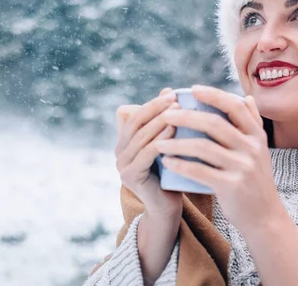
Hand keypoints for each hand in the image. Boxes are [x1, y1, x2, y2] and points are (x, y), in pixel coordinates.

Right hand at [114, 87, 183, 218]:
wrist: (168, 207)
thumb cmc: (171, 173)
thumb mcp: (168, 142)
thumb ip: (164, 120)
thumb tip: (168, 90)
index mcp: (124, 143)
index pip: (134, 115)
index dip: (151, 103)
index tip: (171, 94)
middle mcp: (119, 153)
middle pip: (136, 123)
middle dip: (156, 109)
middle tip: (175, 99)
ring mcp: (122, 165)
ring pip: (142, 136)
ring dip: (160, 122)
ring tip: (178, 111)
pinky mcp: (130, 176)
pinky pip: (147, 153)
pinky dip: (161, 140)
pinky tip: (175, 131)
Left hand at [154, 85, 284, 231]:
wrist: (265, 217)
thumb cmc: (256, 180)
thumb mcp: (261, 150)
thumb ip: (253, 123)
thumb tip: (247, 96)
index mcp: (257, 135)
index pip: (235, 106)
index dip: (213, 95)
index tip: (192, 90)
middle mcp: (252, 148)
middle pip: (214, 124)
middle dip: (186, 117)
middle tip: (166, 115)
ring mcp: (243, 167)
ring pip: (203, 147)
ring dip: (177, 143)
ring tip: (158, 142)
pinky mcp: (231, 186)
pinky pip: (200, 171)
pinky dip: (180, 165)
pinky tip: (166, 162)